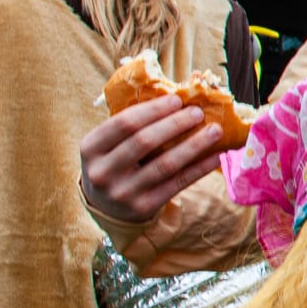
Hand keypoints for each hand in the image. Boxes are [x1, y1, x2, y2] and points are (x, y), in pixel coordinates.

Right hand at [80, 95, 231, 223]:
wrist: (106, 208)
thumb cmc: (114, 164)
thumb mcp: (107, 145)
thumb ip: (130, 126)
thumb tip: (177, 99)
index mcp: (90, 148)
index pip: (124, 123)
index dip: (153, 109)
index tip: (177, 99)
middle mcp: (103, 171)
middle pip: (144, 141)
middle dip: (175, 124)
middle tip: (197, 112)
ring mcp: (123, 192)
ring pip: (165, 164)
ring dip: (194, 144)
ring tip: (215, 130)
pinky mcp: (144, 207)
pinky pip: (178, 183)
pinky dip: (200, 167)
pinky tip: (216, 155)